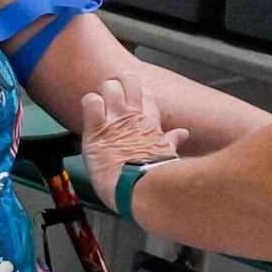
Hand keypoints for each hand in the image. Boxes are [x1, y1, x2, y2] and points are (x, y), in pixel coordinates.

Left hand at [78, 68, 184, 212]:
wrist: (138, 189)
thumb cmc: (153, 178)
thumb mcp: (167, 156)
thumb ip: (172, 141)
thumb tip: (183, 134)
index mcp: (150, 123)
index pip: (146, 95)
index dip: (138, 93)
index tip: (132, 99)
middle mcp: (133, 117)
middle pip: (129, 82)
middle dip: (120, 85)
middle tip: (112, 97)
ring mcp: (115, 121)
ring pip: (110, 87)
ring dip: (103, 93)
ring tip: (99, 105)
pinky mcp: (96, 129)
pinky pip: (91, 102)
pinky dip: (88, 104)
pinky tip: (89, 114)